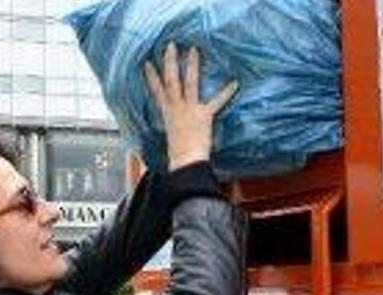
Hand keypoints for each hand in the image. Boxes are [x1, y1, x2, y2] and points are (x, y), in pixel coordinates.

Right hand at [144, 43, 238, 170]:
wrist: (185, 161)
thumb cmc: (178, 154)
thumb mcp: (171, 137)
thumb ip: (174, 127)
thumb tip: (175, 129)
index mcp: (167, 113)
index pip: (156, 91)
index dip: (151, 77)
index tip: (147, 63)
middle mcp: (176, 107)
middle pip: (170, 81)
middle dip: (170, 63)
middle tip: (171, 45)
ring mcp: (189, 110)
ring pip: (188, 83)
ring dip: (191, 66)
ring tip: (194, 50)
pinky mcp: (203, 115)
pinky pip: (216, 102)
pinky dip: (225, 93)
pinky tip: (235, 84)